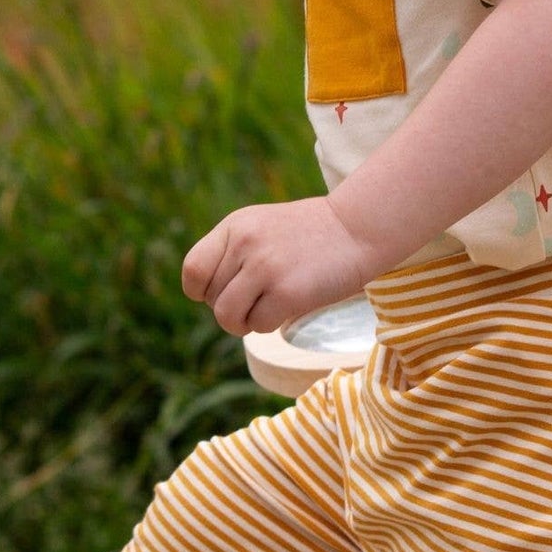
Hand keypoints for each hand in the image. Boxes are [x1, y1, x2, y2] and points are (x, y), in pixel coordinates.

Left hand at [181, 196, 378, 337]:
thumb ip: (232, 252)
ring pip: (227, 317)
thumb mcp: (262, 227)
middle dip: (232, 308)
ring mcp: (265, 267)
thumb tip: (204, 295)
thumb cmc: (310, 234)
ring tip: (266, 310)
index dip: (203, 290)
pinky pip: (258, 325)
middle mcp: (245, 244)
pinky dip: (270, 324)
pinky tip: (288, 307)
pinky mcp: (287, 292)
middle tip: (259, 299)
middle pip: (212, 299)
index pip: (193, 270)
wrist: (359, 229)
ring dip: (244, 323)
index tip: (224, 292)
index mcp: (235, 226)